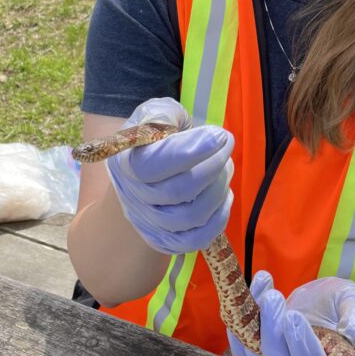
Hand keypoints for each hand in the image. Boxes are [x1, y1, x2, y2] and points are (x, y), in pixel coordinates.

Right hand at [106, 97, 234, 253]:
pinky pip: (197, 239)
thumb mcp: (153, 116)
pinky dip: (219, 218)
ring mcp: (150, 223)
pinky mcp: (167, 240)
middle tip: (227, 144)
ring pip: (192, 216)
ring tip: (225, 166)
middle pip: (180, 191)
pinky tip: (224, 196)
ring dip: (219, 188)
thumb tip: (182, 128)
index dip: (193, 150)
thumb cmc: (154, 141)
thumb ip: (164, 115)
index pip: (156, 164)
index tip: (220, 134)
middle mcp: (135, 197)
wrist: (139, 180)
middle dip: (214, 165)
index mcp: (127, 163)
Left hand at [227, 272, 354, 355]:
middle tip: (274, 298)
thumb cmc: (351, 309)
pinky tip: (258, 285)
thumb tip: (352, 333)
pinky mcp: (258, 353)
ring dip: (254, 322)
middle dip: (273, 334)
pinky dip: (242, 315)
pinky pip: (242, 341)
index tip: (294, 316)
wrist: (332, 306)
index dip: (302, 347)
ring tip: (266, 287)